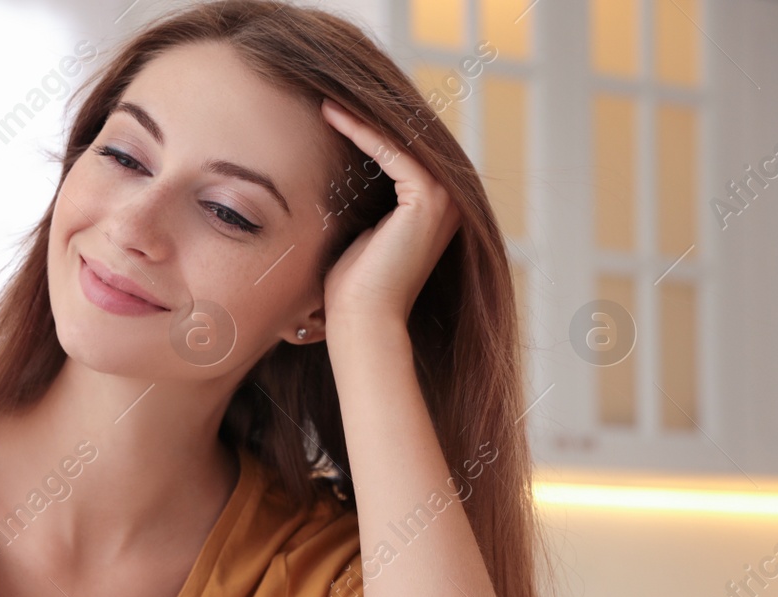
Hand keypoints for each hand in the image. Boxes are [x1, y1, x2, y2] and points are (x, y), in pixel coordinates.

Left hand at [319, 99, 461, 327]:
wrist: (361, 321)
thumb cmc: (352, 287)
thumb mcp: (361, 230)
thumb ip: (367, 199)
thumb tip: (344, 168)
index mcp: (436, 208)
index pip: (403, 155)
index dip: (368, 131)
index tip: (331, 112)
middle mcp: (450, 201)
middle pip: (406, 143)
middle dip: (366, 118)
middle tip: (328, 95)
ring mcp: (446, 200)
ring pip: (400, 142)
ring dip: (362, 118)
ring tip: (326, 102)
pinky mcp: (429, 199)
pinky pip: (394, 153)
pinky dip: (364, 132)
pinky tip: (334, 117)